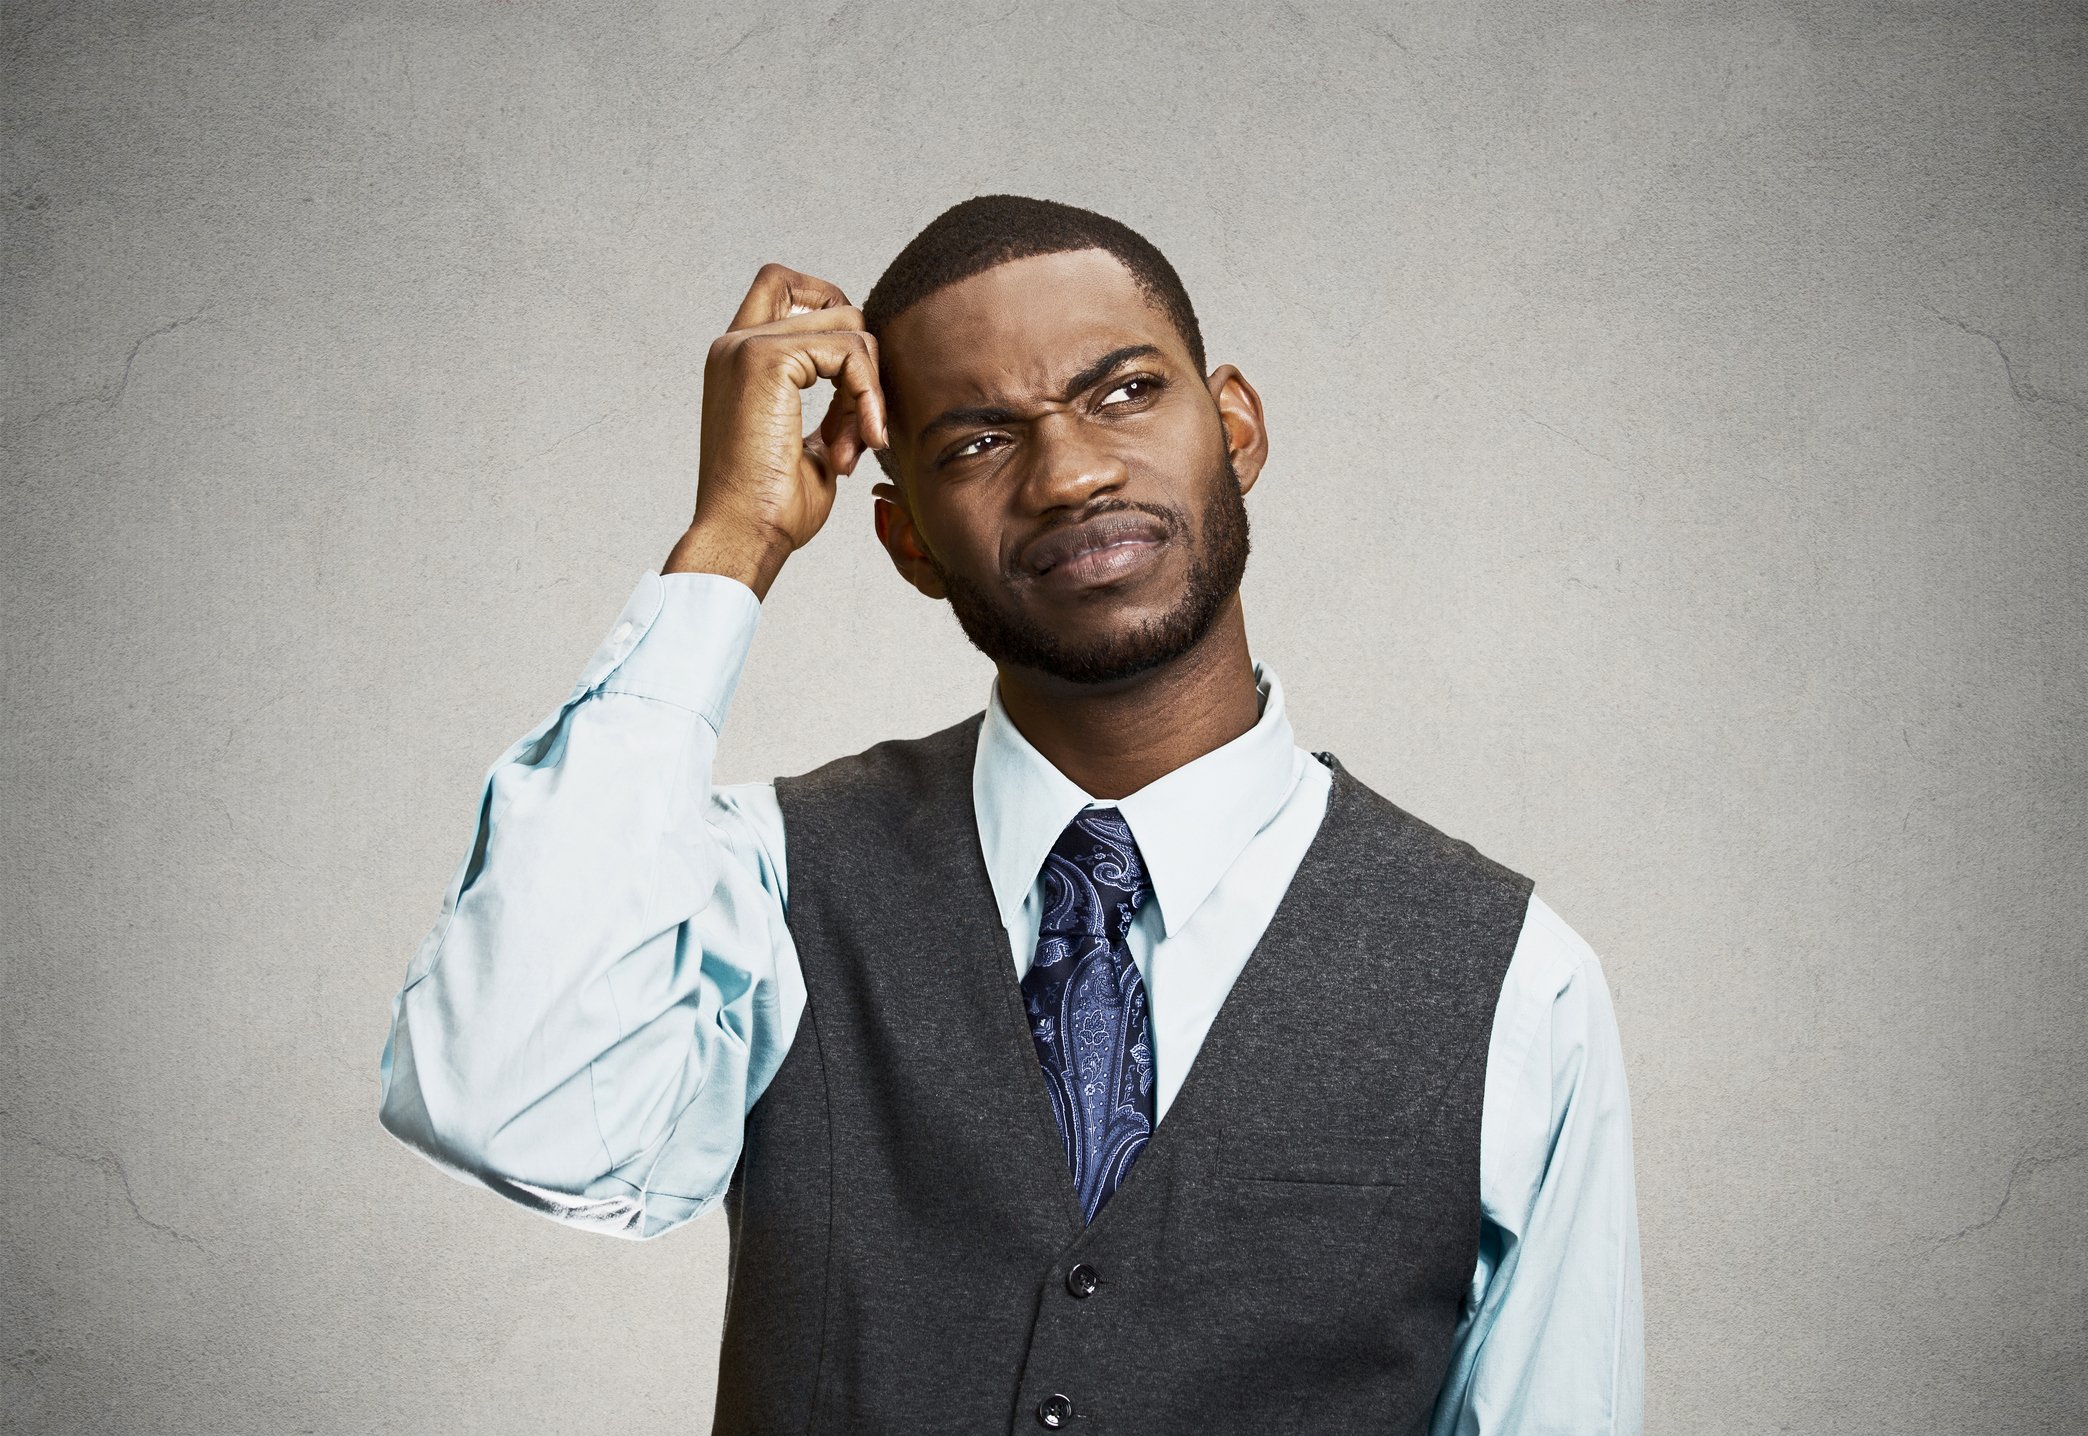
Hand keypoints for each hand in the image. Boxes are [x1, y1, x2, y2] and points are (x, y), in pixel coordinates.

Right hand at [664, 264, 889, 598]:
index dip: (833, 316)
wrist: (743, 535)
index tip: (849, 388)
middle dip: (862, 360)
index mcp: (737, 358)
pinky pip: (850, 351)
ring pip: (849, 325)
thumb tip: (869, 381)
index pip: (786, 286)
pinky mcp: (766, 359)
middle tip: (858, 426)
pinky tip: (859, 442)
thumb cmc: (773, 506)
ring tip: (853, 446)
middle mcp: (735, 343)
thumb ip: (832, 401)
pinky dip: (867, 396)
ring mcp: (747, 346)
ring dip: (868, 388)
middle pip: (830, 301)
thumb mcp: (811, 444)